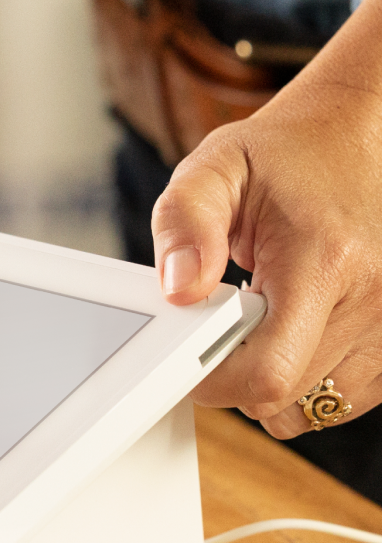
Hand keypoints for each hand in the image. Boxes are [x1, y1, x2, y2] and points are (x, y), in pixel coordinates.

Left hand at [151, 0, 381, 437]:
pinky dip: (310, 378)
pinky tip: (296, 330)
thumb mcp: (214, 168)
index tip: (191, 349)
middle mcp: (372, 298)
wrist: (355, 134)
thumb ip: (184, 225)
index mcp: (325, 259)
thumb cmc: (283, 154)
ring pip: (314, 407)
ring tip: (265, 320)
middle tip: (227, 319)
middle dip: (237, 374)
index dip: (213, 378)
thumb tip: (179, 289)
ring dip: (275, 380)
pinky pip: (344, 396)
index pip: (267, 373)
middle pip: (285, 397)